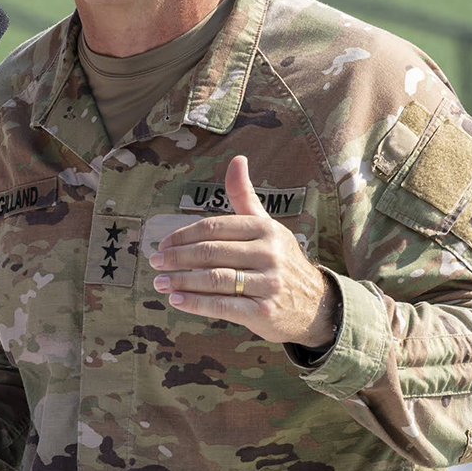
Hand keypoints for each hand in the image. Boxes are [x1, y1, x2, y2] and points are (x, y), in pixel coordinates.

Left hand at [149, 155, 338, 348]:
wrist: (316, 304)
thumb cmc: (281, 260)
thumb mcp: (267, 226)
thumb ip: (245, 196)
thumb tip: (237, 159)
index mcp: (265, 229)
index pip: (214, 228)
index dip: (184, 235)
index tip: (163, 243)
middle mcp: (269, 253)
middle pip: (211, 253)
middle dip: (177, 258)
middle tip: (155, 262)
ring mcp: (268, 283)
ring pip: (214, 279)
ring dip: (181, 281)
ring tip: (160, 282)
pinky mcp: (264, 312)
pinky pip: (222, 305)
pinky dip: (195, 303)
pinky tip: (177, 300)